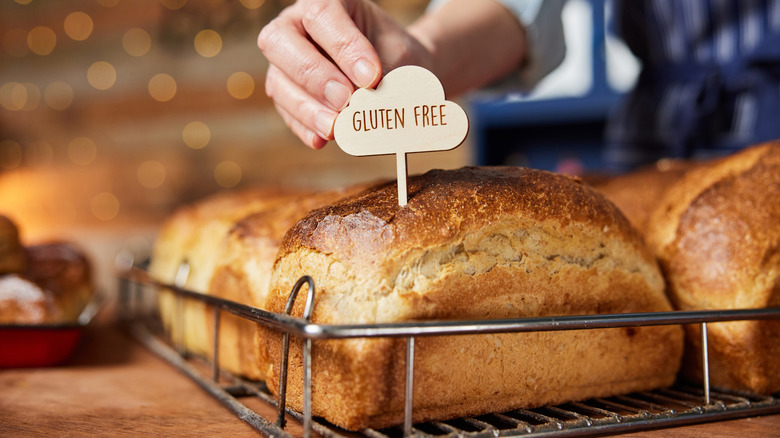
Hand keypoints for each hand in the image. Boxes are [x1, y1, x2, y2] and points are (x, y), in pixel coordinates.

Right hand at [258, 0, 431, 148]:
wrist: (396, 72)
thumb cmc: (395, 56)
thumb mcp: (399, 56)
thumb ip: (384, 74)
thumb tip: (369, 104)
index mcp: (327, 2)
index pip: (322, 15)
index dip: (344, 47)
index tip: (371, 77)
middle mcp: (296, 26)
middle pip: (281, 42)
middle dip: (314, 75)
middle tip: (345, 100)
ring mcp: (285, 61)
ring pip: (279, 82)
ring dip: (306, 108)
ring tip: (335, 128)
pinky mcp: (286, 93)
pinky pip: (286, 111)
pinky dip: (304, 127)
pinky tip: (321, 140)